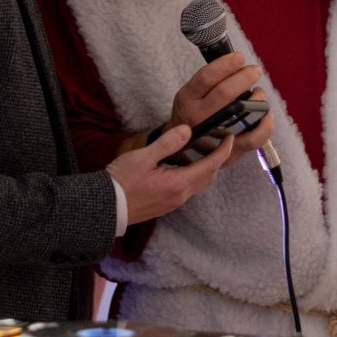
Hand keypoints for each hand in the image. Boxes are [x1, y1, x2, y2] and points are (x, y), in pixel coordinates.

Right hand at [106, 125, 232, 224]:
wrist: (106, 207)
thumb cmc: (122, 181)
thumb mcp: (143, 157)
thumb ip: (167, 143)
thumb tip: (187, 130)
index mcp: (178, 183)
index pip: (210, 165)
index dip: (223, 151)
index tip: (230, 137)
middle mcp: (181, 196)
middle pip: (209, 176)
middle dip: (218, 159)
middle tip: (220, 141)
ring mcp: (174, 202)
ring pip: (199, 183)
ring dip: (206, 167)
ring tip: (204, 149)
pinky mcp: (166, 204)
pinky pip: (188, 188)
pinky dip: (194, 174)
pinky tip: (184, 164)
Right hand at [167, 53, 274, 165]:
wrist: (183, 150)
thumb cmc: (193, 116)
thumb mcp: (189, 95)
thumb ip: (208, 81)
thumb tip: (235, 62)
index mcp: (187, 100)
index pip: (206, 77)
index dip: (226, 64)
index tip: (239, 57)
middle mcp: (198, 118)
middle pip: (224, 92)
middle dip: (245, 76)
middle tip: (255, 71)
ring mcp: (214, 137)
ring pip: (242, 114)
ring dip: (258, 98)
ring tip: (259, 93)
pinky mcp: (230, 152)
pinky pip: (255, 138)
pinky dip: (266, 123)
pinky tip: (266, 114)